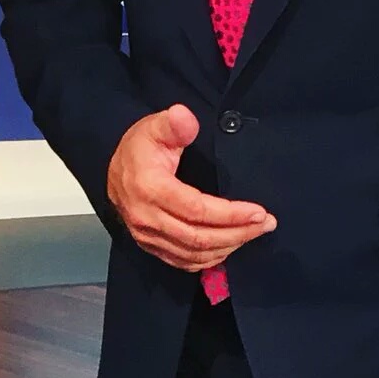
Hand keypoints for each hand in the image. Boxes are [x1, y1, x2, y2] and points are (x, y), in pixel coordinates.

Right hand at [107, 105, 275, 271]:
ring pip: (193, 253)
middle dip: (238, 233)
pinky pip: (183, 261)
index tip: (259, 211)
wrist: (113, 170)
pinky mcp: (150, 246)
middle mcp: (146, 218)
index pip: (197, 210)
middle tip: (266, 224)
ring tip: (254, 233)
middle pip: (199, 238)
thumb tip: (185, 116)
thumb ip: (174, 124)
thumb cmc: (139, 147)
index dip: (231, 214)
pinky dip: (210, 258)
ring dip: (228, 246)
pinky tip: (229, 246)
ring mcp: (146, 236)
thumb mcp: (154, 127)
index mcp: (149, 188)